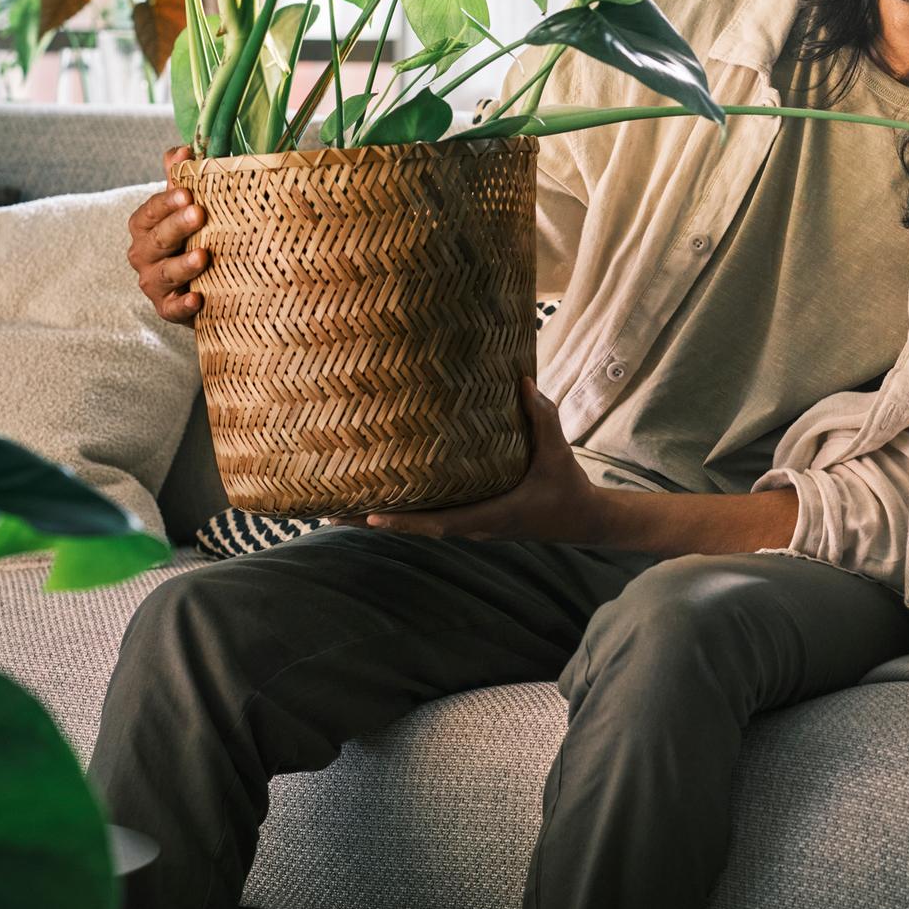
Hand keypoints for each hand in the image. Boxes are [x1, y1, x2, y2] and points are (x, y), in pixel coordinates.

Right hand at [126, 145, 209, 326]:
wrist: (200, 281)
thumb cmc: (191, 235)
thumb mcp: (185, 207)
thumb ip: (180, 179)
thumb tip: (182, 148)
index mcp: (144, 225)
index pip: (150, 211)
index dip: (166, 202)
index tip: (188, 192)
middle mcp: (143, 254)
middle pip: (157, 240)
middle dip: (176, 226)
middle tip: (199, 214)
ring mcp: (153, 283)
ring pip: (164, 273)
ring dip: (183, 265)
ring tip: (204, 256)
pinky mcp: (167, 309)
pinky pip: (172, 309)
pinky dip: (184, 305)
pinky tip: (198, 298)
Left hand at [330, 377, 601, 543]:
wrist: (581, 520)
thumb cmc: (567, 485)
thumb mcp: (558, 450)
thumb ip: (541, 416)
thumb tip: (521, 380)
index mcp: (490, 515)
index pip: (440, 523)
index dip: (406, 521)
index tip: (372, 515)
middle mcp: (473, 526)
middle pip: (414, 528)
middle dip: (371, 520)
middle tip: (328, 509)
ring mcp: (469, 526)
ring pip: (416, 526)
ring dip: (376, 517)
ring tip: (334, 504)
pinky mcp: (469, 519)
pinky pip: (427, 518)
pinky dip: (399, 512)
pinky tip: (373, 499)